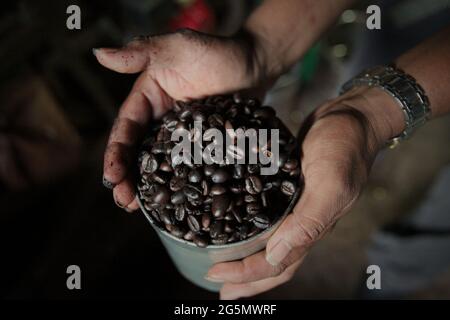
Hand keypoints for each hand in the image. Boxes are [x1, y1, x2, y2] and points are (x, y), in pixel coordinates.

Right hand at [94, 29, 270, 210]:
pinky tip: (177, 204)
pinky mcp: (203, 146)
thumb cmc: (217, 51)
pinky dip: (181, 185)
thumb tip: (98, 54)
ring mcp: (182, 137)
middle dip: (128, 178)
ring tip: (141, 210)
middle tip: (124, 202)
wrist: (255, 65)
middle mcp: (160, 121)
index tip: (111, 177)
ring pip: (161, 165)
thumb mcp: (177, 47)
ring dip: (150, 187)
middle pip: (138, 153)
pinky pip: (189, 168)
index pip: (125, 129)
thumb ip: (141, 52)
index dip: (116, 153)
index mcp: (147, 99)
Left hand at [206, 87, 404, 298]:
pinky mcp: (287, 188)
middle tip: (218, 287)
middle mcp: (302, 222)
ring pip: (269, 242)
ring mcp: (295, 206)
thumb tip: (276, 256)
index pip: (277, 264)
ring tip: (224, 265)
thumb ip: (308, 221)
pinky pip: (266, 216)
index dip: (246, 275)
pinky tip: (235, 223)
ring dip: (247, 258)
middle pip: (273, 262)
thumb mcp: (330, 183)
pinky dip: (249, 226)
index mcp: (311, 227)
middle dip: (246, 279)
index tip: (215, 275)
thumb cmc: (344, 147)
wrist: (351, 116)